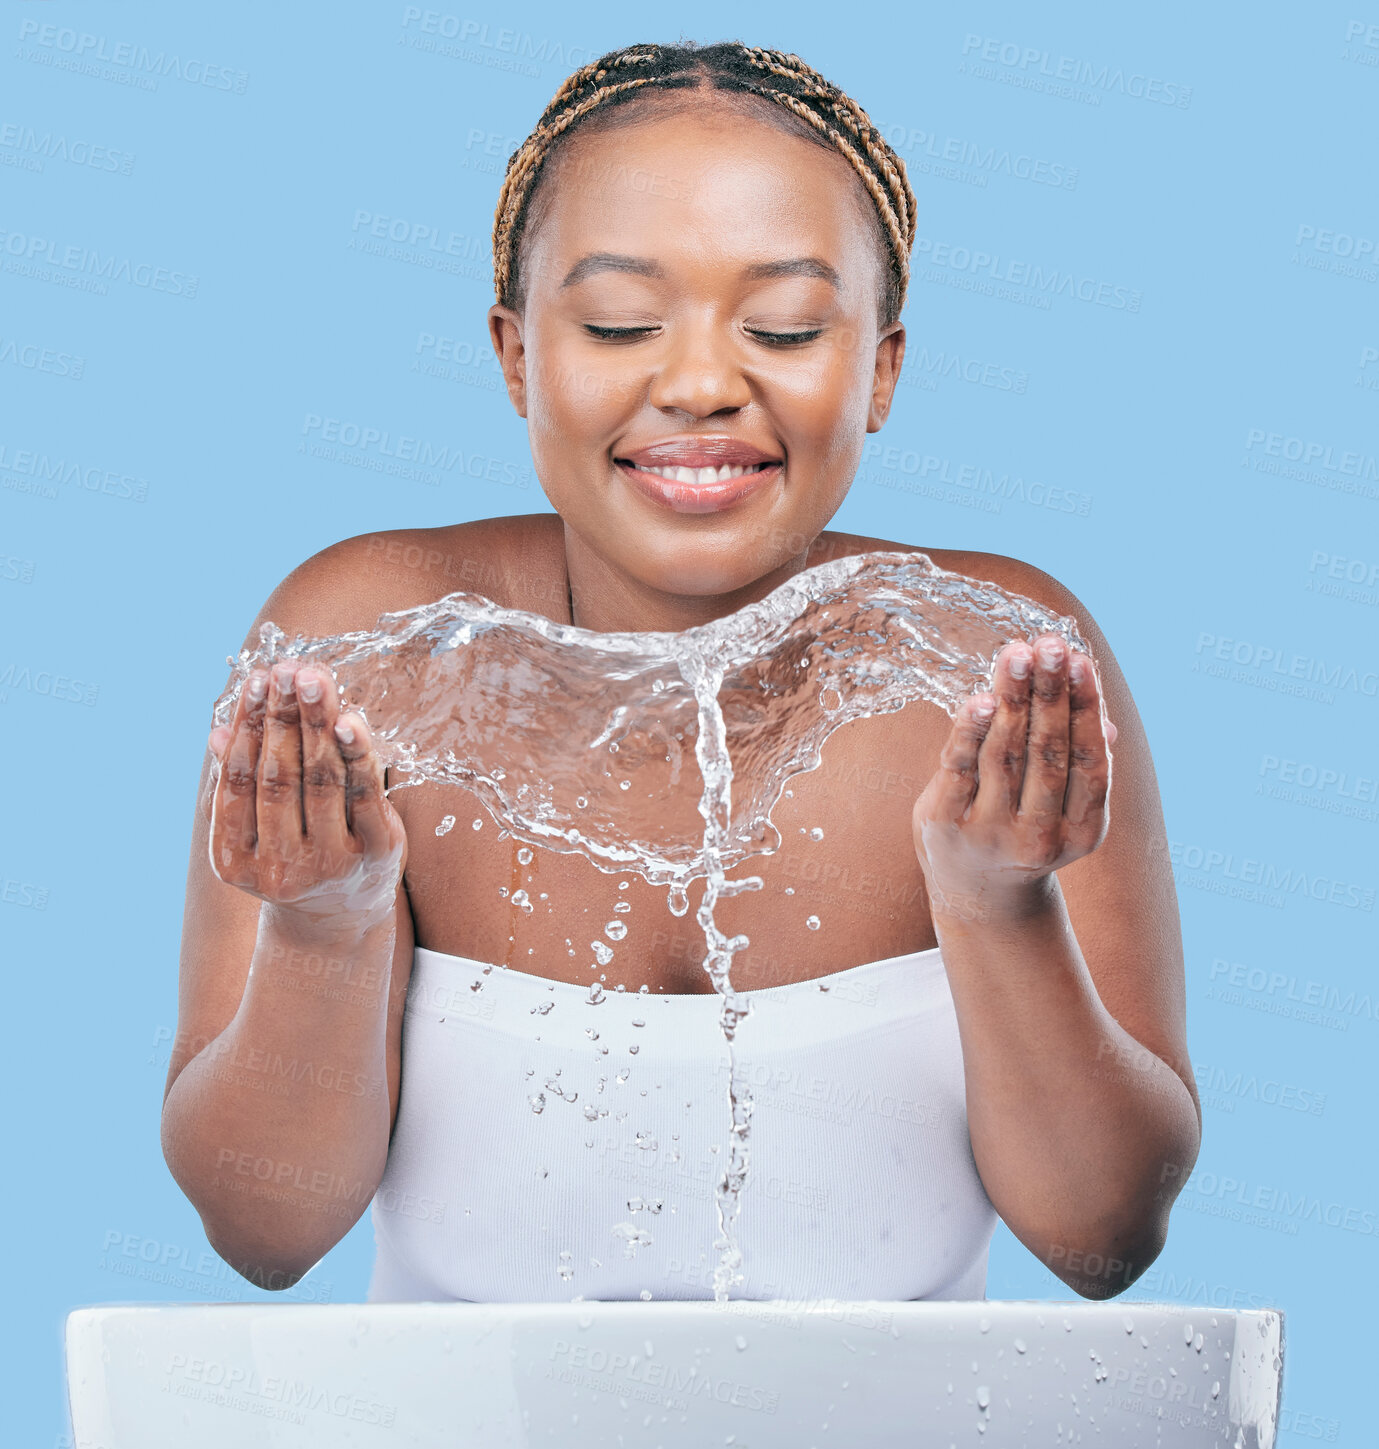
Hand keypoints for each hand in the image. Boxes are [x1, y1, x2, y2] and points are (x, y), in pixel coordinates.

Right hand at [205, 659, 406, 931]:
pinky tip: (349, 719)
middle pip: (279, 777)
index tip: (256, 680)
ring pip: (320, 781)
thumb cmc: (291, 855)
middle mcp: (280, 869)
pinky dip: (357, 754)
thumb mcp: (254, 830)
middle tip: (288, 670)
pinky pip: (364, 795)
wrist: (340, 915)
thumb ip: (238, 783)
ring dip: (317, 724)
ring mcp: (330, 866)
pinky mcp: (375, 855)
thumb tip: (218, 732)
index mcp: (234, 863)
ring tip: (314, 679)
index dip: (249, 727)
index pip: (238, 782)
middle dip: (283, 717)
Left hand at [912, 634, 1114, 921]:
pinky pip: (960, 766)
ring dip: (1013, 699)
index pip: (1089, 760)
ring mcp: (989, 833)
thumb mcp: (1066, 809)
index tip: (1080, 659)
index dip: (1085, 706)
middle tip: (1050, 645)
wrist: (977, 893)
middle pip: (1047, 752)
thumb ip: (1082, 765)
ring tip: (1017, 654)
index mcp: (1083, 832)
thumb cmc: (1027, 829)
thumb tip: (1105, 722)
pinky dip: (971, 730)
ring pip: (1006, 755)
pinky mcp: (946, 823)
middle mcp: (1039, 836)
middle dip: (1050, 693)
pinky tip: (983, 698)